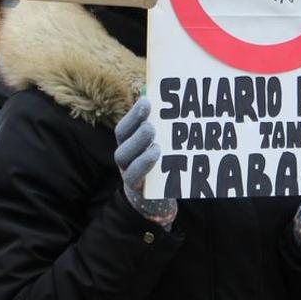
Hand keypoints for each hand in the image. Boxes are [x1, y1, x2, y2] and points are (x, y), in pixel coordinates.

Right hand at [114, 96, 176, 227]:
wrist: (156, 198)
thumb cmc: (161, 165)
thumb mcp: (161, 146)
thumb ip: (164, 129)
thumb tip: (177, 103)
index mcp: (128, 144)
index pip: (124, 128)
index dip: (133, 115)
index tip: (147, 101)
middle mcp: (125, 157)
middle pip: (123, 142)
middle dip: (136, 130)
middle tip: (151, 124)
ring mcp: (128, 173)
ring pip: (126, 158)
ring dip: (139, 147)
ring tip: (156, 143)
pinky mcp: (136, 188)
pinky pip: (135, 176)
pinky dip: (144, 165)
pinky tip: (157, 155)